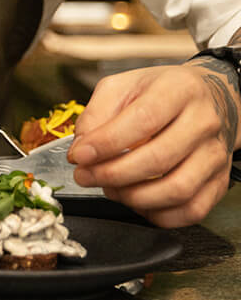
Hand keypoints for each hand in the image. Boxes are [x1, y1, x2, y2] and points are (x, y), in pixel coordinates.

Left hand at [68, 62, 237, 226]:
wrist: (209, 100)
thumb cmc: (160, 93)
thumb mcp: (123, 86)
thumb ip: (97, 112)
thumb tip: (82, 146)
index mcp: (178, 90)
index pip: (143, 120)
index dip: (107, 142)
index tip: (79, 155)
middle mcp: (203, 122)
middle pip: (158, 158)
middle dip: (112, 174)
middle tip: (84, 176)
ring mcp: (215, 155)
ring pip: (177, 190)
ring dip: (134, 197)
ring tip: (108, 188)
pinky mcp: (219, 181)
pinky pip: (192, 210)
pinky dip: (158, 213)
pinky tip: (136, 201)